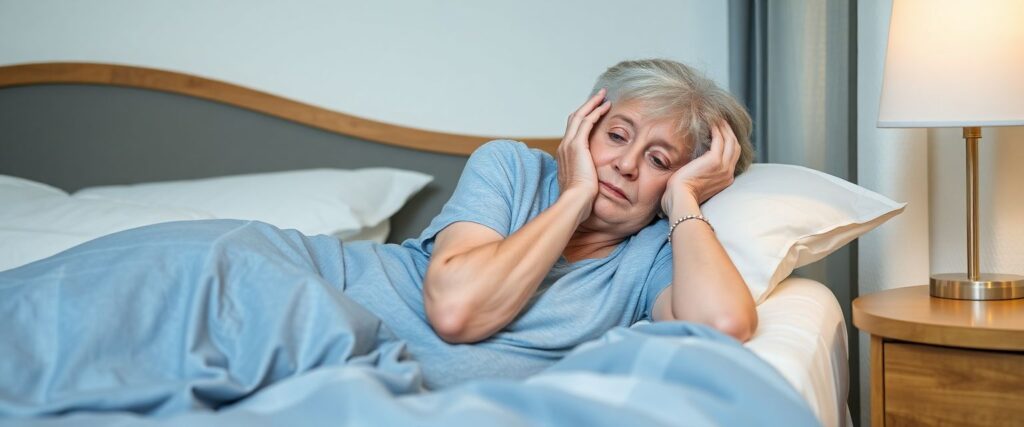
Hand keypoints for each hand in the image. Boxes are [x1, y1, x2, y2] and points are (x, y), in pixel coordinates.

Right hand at [556, 88, 611, 216]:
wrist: (575, 201)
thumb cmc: (581, 198)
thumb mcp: (583, 183)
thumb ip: (587, 175)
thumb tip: (595, 178)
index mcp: (565, 155)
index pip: (573, 130)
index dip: (584, 119)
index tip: (594, 112)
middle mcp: (564, 146)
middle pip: (574, 118)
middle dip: (587, 106)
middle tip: (599, 97)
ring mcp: (569, 144)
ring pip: (580, 116)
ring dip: (592, 104)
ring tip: (603, 97)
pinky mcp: (577, 145)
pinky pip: (587, 121)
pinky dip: (596, 111)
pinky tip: (606, 107)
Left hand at [661, 120, 740, 213]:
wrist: (680, 200)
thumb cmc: (681, 195)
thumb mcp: (695, 184)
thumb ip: (699, 174)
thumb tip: (691, 165)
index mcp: (725, 179)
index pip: (732, 157)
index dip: (729, 143)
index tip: (722, 133)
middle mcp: (728, 173)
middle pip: (735, 147)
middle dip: (729, 132)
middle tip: (721, 121)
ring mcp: (723, 167)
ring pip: (730, 140)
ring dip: (724, 128)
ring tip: (717, 118)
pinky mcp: (715, 161)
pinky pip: (720, 139)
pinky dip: (717, 129)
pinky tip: (711, 123)